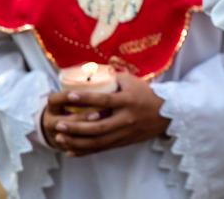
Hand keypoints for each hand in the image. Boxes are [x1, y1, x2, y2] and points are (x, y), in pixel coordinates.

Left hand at [46, 73, 169, 155]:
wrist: (165, 114)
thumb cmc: (146, 94)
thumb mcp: (133, 82)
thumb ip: (113, 78)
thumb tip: (91, 71)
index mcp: (127, 101)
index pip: (104, 100)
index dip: (86, 98)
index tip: (69, 96)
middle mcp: (125, 119)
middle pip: (98, 127)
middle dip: (76, 127)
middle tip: (58, 123)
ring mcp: (124, 133)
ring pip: (97, 142)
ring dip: (76, 141)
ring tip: (60, 137)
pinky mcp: (122, 143)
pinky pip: (101, 149)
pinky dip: (84, 151)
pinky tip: (69, 150)